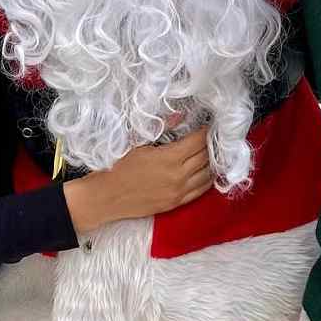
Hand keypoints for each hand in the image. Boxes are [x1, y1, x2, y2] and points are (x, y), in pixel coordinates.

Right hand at [63, 128, 212, 232]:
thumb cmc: (119, 167)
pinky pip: (201, 190)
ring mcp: (179, 192)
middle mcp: (178, 176)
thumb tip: (180, 116)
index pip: (199, 141)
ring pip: (208, 174)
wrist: (108, 196)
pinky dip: (207, 178)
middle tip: (212, 135)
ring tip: (211, 152)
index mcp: (169, 158)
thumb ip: (162, 129)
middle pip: (206, 156)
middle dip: (211, 144)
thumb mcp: (139, 143)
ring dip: (211, 162)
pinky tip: (207, 170)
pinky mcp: (177, 203)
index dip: (206, 131)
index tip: (208, 124)